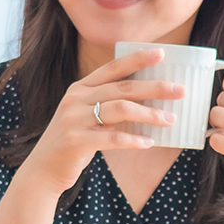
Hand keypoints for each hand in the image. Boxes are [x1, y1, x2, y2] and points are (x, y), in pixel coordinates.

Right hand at [18, 48, 184, 195]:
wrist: (43, 170)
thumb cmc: (73, 142)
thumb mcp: (86, 117)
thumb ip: (108, 106)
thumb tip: (146, 100)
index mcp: (80, 88)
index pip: (113, 68)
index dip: (137, 59)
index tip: (161, 54)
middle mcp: (76, 99)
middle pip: (123, 88)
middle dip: (155, 87)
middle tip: (180, 90)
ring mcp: (74, 119)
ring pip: (120, 109)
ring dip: (149, 115)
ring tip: (170, 120)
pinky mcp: (76, 141)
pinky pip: (112, 138)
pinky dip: (133, 140)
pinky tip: (149, 143)